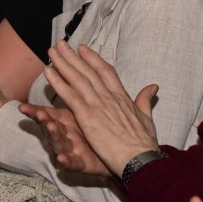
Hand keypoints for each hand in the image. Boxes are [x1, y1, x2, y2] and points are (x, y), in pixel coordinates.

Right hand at [20, 102, 108, 175]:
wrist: (110, 154)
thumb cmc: (91, 130)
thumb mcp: (79, 111)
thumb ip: (68, 95)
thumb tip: (57, 74)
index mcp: (63, 122)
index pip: (45, 113)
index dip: (34, 110)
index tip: (21, 107)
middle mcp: (63, 135)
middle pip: (49, 126)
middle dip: (43, 120)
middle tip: (38, 113)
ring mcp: (71, 150)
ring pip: (58, 143)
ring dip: (53, 135)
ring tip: (50, 127)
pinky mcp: (81, 163)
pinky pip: (73, 163)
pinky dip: (67, 161)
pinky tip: (61, 158)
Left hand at [44, 40, 159, 176]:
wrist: (140, 157)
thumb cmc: (144, 142)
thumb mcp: (147, 117)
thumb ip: (145, 100)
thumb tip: (153, 86)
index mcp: (122, 96)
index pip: (105, 71)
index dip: (93, 59)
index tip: (83, 49)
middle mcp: (108, 96)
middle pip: (88, 71)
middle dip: (73, 56)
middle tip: (61, 44)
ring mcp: (97, 105)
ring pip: (77, 79)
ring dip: (63, 63)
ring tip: (52, 51)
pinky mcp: (87, 116)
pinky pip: (69, 95)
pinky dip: (58, 82)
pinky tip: (49, 72)